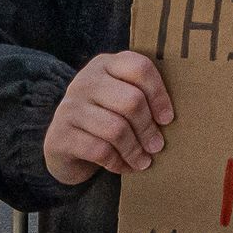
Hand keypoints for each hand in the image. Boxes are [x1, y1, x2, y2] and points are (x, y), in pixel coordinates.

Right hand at [43, 51, 175, 184]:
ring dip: (135, 150)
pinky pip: (99, 150)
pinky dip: (117, 163)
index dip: (159, 94)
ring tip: (144, 161)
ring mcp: (69, 107)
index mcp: (105, 65)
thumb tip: (171, 119)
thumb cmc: (105, 118)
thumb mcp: (121, 99)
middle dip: (148, 128)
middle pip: (131, 101)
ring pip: (116, 129)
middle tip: (157, 146)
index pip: (139, 68)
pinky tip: (125, 167)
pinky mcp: (60, 135)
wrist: (64, 144)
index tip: (167, 119)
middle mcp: (85, 81)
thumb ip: (142, 96)